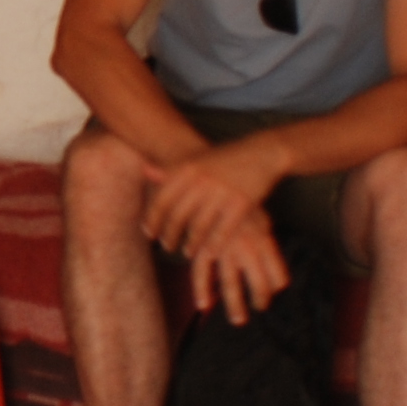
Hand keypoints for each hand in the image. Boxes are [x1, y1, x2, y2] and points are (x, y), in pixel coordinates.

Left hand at [141, 136, 286, 264]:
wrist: (262, 152)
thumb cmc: (224, 159)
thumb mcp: (197, 159)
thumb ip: (172, 168)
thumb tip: (145, 170)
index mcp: (187, 168)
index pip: (162, 199)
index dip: (152, 219)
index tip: (149, 233)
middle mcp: (202, 179)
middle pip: (177, 216)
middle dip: (169, 235)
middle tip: (166, 246)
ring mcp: (222, 192)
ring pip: (199, 226)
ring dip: (191, 243)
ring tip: (186, 251)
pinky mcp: (242, 203)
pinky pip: (223, 231)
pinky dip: (214, 245)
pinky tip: (210, 253)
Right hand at [183, 210, 290, 324]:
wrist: (214, 184)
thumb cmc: (240, 205)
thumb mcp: (261, 220)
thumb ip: (267, 246)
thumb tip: (279, 283)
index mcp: (263, 239)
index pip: (277, 273)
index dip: (277, 284)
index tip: (275, 291)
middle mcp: (246, 247)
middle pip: (258, 283)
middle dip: (260, 300)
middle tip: (260, 309)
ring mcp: (225, 248)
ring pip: (232, 283)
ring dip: (236, 304)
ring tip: (239, 320)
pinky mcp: (204, 247)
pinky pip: (202, 272)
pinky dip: (203, 289)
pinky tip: (204, 306)